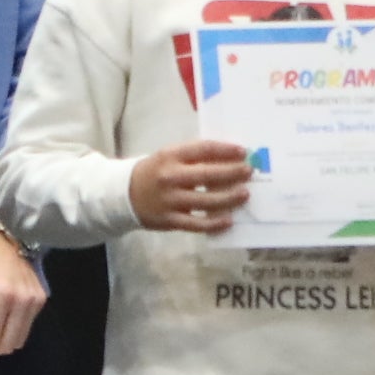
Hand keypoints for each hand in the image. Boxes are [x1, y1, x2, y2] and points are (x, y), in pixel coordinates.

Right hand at [126, 138, 256, 234]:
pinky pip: (197, 224)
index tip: (242, 151)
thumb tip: (229, 158)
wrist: (126, 194)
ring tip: (244, 194)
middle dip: (231, 173)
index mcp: (170, 156)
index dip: (225, 150)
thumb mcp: (169, 157)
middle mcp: (170, 177)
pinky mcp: (170, 220)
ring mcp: (170, 200)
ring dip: (229, 198)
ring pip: (206, 201)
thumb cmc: (156, 172)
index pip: (202, 149)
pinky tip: (228, 220)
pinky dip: (214, 223)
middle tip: (248, 172)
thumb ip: (194, 156)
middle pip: (207, 175)